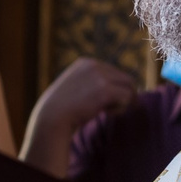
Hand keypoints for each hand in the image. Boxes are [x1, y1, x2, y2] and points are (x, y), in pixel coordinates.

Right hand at [20, 59, 139, 175]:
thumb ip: (89, 85)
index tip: (108, 103)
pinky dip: (121, 108)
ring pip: (129, 86)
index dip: (114, 88)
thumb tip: (111, 93)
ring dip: (125, 101)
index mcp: (85, 63)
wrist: (51, 118)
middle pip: (124, 77)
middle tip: (116, 109)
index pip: (113, 72)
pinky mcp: (105, 91)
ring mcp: (100, 77)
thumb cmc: (60, 110)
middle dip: (124, 94)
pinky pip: (127, 98)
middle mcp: (94, 65)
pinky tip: (107, 114)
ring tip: (110, 112)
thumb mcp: (73, 89)